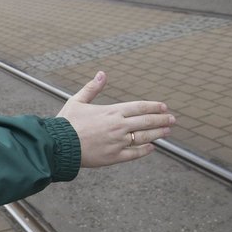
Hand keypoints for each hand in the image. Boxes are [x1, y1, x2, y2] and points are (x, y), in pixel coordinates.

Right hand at [57, 71, 174, 167]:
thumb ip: (92, 88)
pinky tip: (151, 147)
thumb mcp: (77, 101)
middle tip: (172, 119)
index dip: (153, 107)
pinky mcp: (114, 157)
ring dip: (158, 133)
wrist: (58, 145)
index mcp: (111, 111)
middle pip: (146, 121)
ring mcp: (118, 142)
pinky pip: (134, 153)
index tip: (164, 107)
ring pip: (144, 137)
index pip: (139, 107)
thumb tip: (102, 74)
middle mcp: (118, 126)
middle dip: (162, 119)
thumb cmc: (66, 123)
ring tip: (167, 131)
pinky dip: (145, 150)